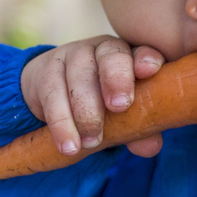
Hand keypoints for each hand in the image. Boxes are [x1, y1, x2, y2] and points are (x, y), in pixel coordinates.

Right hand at [21, 36, 165, 160]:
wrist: (53, 96)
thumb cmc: (103, 105)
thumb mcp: (123, 117)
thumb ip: (139, 130)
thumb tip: (150, 147)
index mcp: (131, 56)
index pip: (143, 52)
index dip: (146, 59)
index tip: (148, 71)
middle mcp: (104, 50)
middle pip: (111, 57)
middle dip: (116, 80)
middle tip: (119, 107)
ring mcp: (73, 55)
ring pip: (80, 77)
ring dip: (86, 112)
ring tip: (92, 142)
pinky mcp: (46, 71)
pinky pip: (53, 95)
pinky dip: (61, 124)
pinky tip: (69, 145)